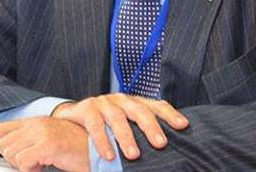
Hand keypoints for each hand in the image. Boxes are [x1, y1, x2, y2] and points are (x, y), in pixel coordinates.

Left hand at [0, 117, 90, 171]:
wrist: (98, 148)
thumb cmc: (75, 148)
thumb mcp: (48, 140)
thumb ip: (30, 141)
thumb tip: (8, 154)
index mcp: (35, 122)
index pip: (1, 129)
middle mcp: (36, 125)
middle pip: (4, 145)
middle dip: (12, 160)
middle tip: (30, 164)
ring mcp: (41, 133)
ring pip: (12, 154)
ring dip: (23, 165)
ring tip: (40, 164)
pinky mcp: (48, 145)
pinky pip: (24, 161)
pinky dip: (30, 169)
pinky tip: (43, 166)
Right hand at [51, 94, 188, 161]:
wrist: (72, 119)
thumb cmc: (105, 126)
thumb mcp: (125, 126)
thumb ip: (140, 134)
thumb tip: (165, 151)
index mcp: (134, 104)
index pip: (156, 105)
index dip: (170, 114)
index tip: (183, 125)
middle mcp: (121, 100)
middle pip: (139, 109)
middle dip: (151, 126)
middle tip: (160, 143)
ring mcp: (103, 103)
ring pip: (117, 117)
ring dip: (126, 137)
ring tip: (134, 155)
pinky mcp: (86, 108)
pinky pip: (95, 125)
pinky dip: (102, 141)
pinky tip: (108, 156)